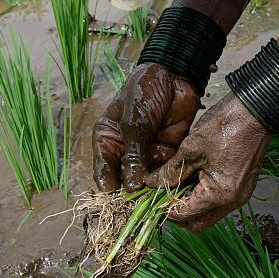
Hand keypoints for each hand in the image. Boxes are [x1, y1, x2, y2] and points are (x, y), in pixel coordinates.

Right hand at [92, 63, 200, 191]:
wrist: (174, 76)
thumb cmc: (145, 93)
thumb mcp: (134, 122)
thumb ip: (133, 154)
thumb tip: (130, 186)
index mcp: (108, 140)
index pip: (104, 170)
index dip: (109, 185)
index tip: (115, 196)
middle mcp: (125, 150)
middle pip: (125, 179)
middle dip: (131, 190)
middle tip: (137, 201)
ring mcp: (147, 153)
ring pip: (146, 179)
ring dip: (151, 186)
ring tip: (155, 192)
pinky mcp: (167, 152)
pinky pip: (166, 171)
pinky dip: (169, 177)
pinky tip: (172, 184)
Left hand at [145, 95, 271, 231]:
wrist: (255, 113)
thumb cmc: (224, 128)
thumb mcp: (191, 149)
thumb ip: (170, 172)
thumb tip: (151, 184)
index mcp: (218, 195)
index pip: (184, 216)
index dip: (165, 209)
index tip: (152, 197)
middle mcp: (232, 202)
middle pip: (198, 224)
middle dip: (178, 214)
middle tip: (163, 197)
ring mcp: (240, 196)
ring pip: (209, 215)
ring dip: (191, 206)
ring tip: (178, 186)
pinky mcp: (243, 188)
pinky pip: (219, 203)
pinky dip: (204, 197)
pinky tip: (194, 180)